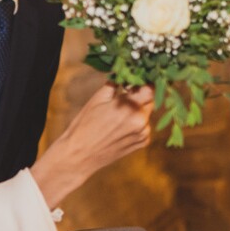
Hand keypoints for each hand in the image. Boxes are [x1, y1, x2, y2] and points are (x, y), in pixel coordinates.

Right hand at [30, 83, 154, 206]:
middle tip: (125, 93)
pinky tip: (120, 126)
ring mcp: (144, 134)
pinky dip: (137, 122)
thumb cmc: (85, 125)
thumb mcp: (98, 98)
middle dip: (140, 95)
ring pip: (147, 113)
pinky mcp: (143, 143)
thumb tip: (125, 74)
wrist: (79, 155)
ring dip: (138, 109)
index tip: (135, 79)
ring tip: (119, 113)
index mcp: (130, 107)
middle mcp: (141, 121)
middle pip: (150, 99)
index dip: (143, 81)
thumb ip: (116, 84)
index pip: (149, 87)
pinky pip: (144, 126)